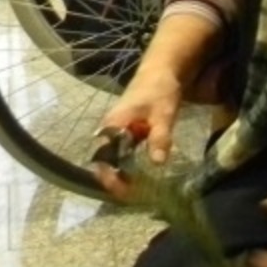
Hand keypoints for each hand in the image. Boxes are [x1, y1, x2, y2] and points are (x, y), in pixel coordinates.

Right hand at [93, 71, 186, 198]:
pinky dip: (129, 165)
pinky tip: (142, 174)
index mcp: (112, 126)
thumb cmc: (160, 90)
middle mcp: (108, 131)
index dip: (110, 178)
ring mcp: (116, 131)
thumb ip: (159, 136)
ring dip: (122, 174)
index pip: (103, 159)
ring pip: (113, 159)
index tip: (124, 191)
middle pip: (105, 162)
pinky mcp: (125, 132)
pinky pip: (122, 153)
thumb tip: (157, 163)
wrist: (161, 71)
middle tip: (133, 196)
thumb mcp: (163, 113)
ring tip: (137, 190)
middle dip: (116, 181)